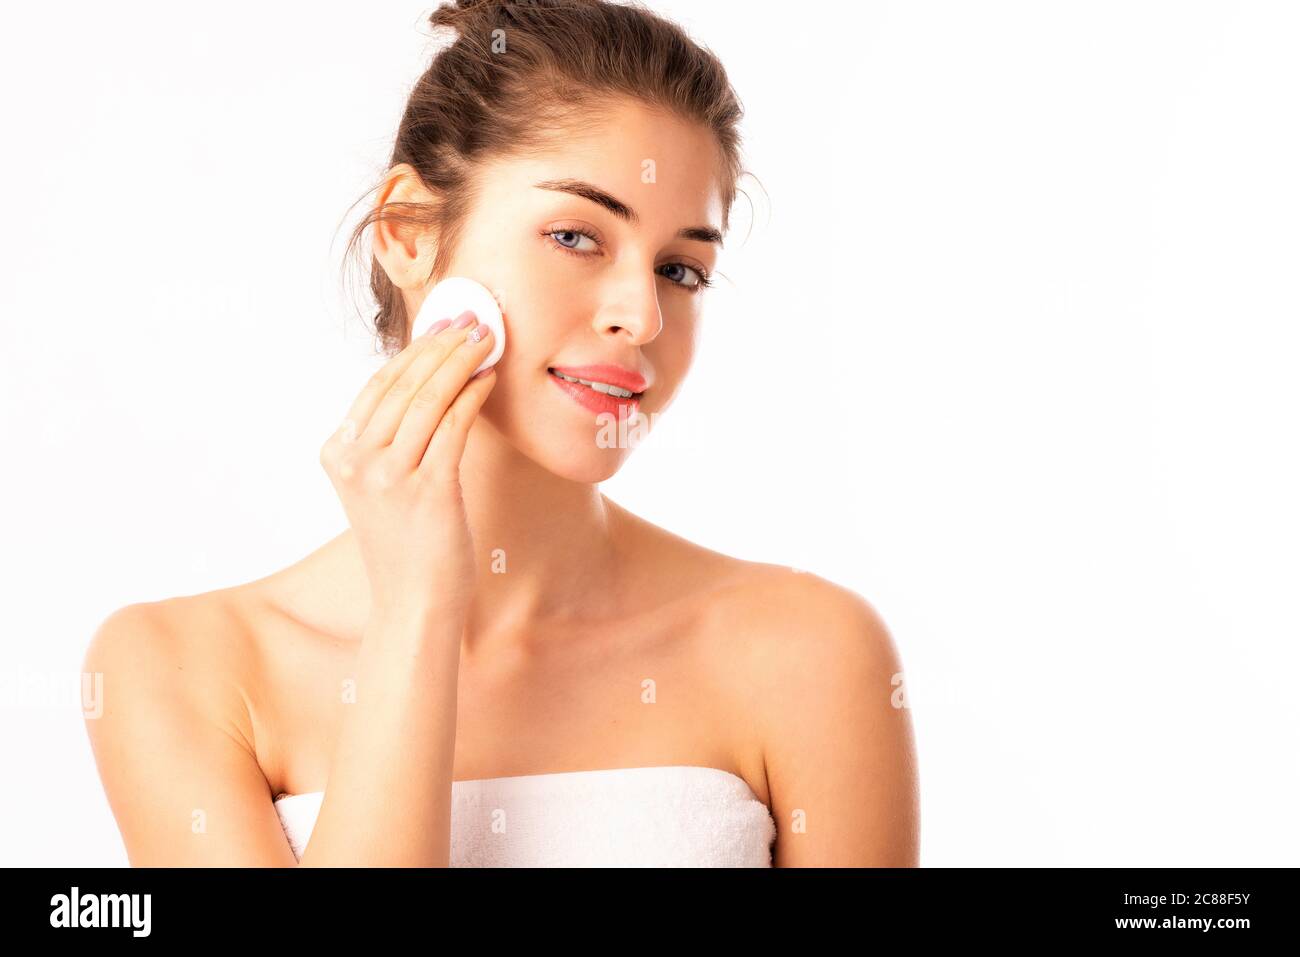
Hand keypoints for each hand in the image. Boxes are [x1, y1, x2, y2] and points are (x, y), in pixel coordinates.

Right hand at [319, 312, 495, 619]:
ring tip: (488, 339)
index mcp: (337, 453)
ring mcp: (388, 476)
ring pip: (430, 398)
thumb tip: (428, 379)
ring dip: (462, 361)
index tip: (444, 323)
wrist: (413, 604)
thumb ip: (389, 438)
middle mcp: (355, 461)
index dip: (415, 349)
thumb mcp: (380, 485)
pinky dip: (474, 395)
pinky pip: (455, 425)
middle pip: (404, 384)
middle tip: (474, 318)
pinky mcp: (427, 490)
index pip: (379, 385)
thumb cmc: (406, 544)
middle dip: (443, 344)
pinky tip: (490, 379)